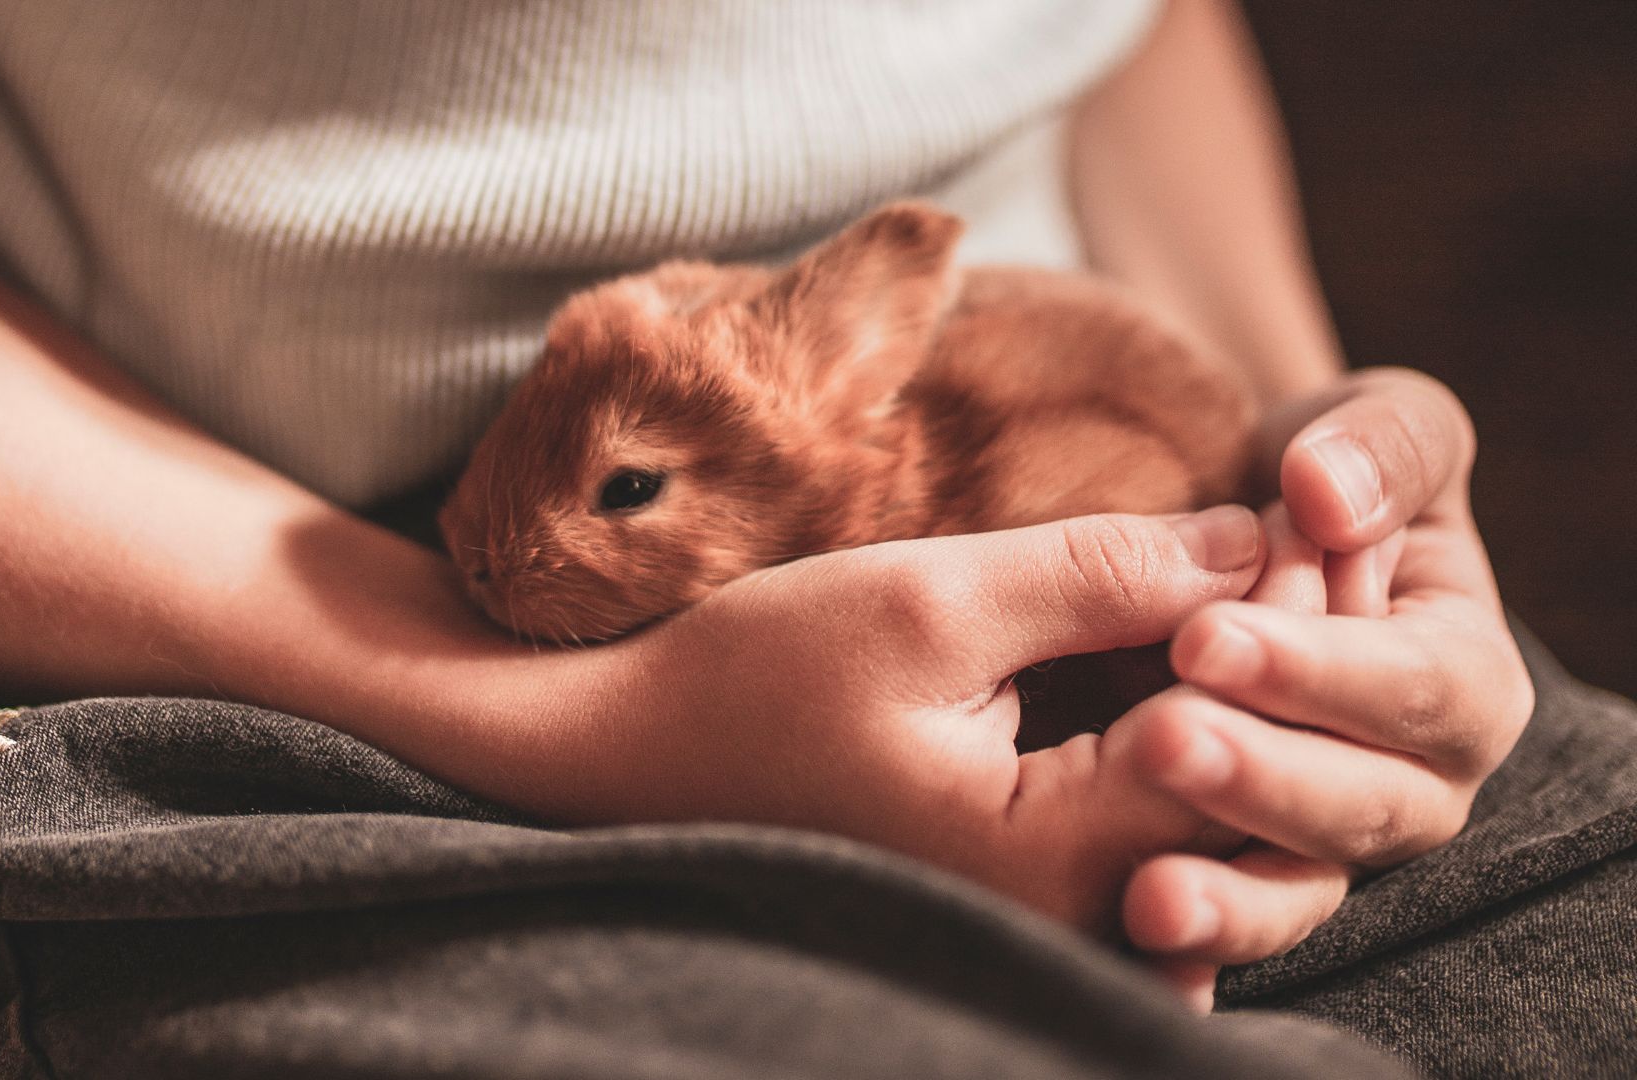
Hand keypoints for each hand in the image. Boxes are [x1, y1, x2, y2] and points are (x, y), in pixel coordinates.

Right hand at [580, 507, 1264, 934]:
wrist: (633, 756)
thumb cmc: (757, 677)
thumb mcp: (929, 600)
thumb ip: (1103, 573)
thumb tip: (1258, 540)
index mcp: (1048, 860)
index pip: (1243, 742)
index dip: (1299, 624)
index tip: (1325, 522)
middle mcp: (1069, 920)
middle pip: (1257, 802)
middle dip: (1302, 676)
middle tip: (1334, 560)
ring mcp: (1051, 920)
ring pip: (1220, 825)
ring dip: (1260, 710)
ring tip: (1282, 601)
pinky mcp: (1031, 893)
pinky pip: (1159, 833)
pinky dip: (1199, 748)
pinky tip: (1196, 666)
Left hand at [1120, 369, 1533, 996]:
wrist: (1228, 526)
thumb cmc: (1315, 474)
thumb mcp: (1364, 431)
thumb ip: (1382, 448)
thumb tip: (1329, 495)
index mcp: (1464, 675)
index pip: (1424, 692)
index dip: (1322, 669)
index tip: (1204, 638)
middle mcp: (1412, 777)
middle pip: (1368, 810)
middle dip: (1267, 779)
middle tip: (1161, 741)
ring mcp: (1321, 836)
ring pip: (1299, 888)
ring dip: (1229, 894)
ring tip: (1146, 893)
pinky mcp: (1238, 870)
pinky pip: (1225, 920)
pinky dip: (1187, 938)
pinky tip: (1128, 942)